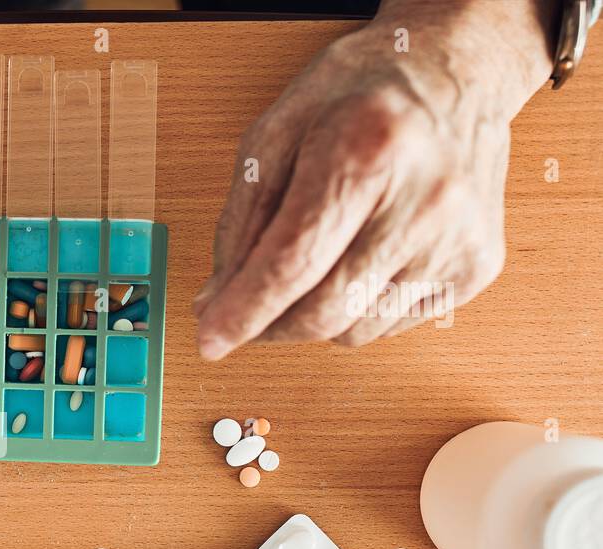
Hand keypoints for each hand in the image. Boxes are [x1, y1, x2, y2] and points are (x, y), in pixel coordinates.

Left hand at [194, 0, 554, 357]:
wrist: (460, 69)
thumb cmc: (362, 94)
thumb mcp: (278, 131)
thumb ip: (242, 220)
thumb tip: (217, 301)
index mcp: (368, 149)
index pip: (294, 262)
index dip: (244, 311)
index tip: (210, 340)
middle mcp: (425, 199)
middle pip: (324, 310)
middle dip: (270, 325)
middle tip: (246, 311)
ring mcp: (458, 238)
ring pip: (355, 331)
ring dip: (314, 316)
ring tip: (318, 258)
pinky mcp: (477, 266)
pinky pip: (391, 326)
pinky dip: (358, 309)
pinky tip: (361, 257)